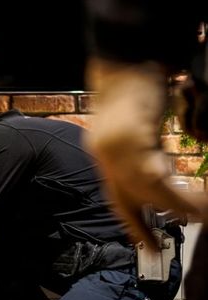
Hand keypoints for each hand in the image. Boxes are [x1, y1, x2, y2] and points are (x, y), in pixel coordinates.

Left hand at [84, 58, 207, 249]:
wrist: (126, 54)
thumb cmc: (135, 85)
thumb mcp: (135, 126)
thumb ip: (144, 152)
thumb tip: (162, 174)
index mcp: (102, 152)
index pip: (114, 195)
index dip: (130, 222)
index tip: (144, 244)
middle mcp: (103, 152)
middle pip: (126, 198)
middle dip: (146, 225)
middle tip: (163, 245)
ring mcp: (112, 145)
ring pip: (144, 190)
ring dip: (174, 207)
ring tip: (198, 216)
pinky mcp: (128, 135)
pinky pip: (154, 174)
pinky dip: (175, 191)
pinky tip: (195, 201)